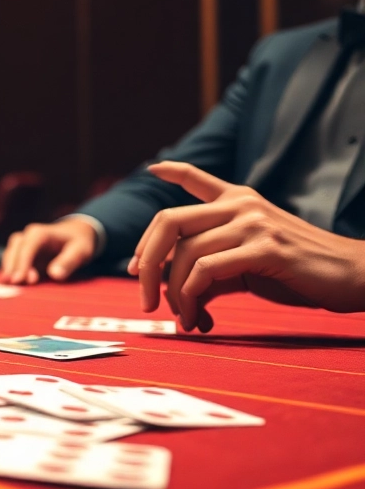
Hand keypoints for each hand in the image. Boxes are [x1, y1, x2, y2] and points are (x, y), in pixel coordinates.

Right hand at [0, 218, 97, 284]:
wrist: (75, 234)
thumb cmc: (78, 242)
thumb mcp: (80, 250)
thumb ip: (68, 261)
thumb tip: (55, 274)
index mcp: (41, 233)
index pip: (28, 246)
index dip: (22, 263)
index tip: (20, 279)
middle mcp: (28, 236)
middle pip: (15, 250)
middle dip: (13, 267)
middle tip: (16, 284)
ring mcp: (23, 245)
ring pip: (10, 254)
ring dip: (9, 270)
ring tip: (12, 285)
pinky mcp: (22, 254)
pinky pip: (12, 262)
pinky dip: (10, 272)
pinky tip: (11, 284)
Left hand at [129, 161, 364, 331]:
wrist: (354, 276)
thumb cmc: (299, 273)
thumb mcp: (248, 263)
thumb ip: (211, 269)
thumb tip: (173, 297)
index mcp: (238, 201)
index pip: (197, 179)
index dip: (174, 172)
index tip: (153, 169)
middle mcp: (240, 205)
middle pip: (168, 222)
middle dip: (146, 262)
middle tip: (144, 297)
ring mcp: (252, 224)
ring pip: (184, 254)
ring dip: (174, 294)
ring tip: (183, 320)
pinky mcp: (264, 249)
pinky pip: (206, 270)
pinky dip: (192, 297)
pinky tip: (199, 318)